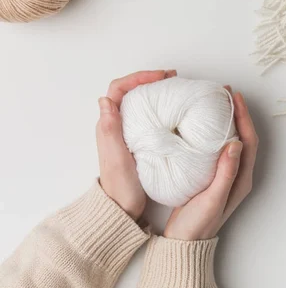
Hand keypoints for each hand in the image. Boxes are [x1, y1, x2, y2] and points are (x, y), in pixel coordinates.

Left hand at [96, 70, 176, 220]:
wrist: (123, 209)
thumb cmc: (121, 188)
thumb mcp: (117, 159)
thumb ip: (110, 131)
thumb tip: (105, 101)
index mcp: (109, 125)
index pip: (119, 89)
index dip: (139, 77)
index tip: (160, 77)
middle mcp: (116, 125)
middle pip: (131, 90)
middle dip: (151, 79)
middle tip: (173, 79)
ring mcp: (127, 132)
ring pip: (140, 101)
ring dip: (157, 92)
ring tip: (177, 90)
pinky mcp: (138, 140)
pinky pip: (148, 115)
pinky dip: (161, 107)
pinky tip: (176, 111)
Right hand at [164, 88, 257, 240]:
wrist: (184, 242)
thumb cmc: (198, 223)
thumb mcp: (213, 197)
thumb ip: (226, 172)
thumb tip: (236, 143)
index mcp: (242, 179)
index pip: (249, 141)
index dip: (244, 117)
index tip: (235, 98)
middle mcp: (237, 175)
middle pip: (243, 137)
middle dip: (237, 114)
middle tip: (225, 94)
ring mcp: (225, 175)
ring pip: (230, 140)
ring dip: (226, 121)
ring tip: (215, 103)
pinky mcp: (212, 176)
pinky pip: (217, 147)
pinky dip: (214, 132)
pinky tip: (202, 124)